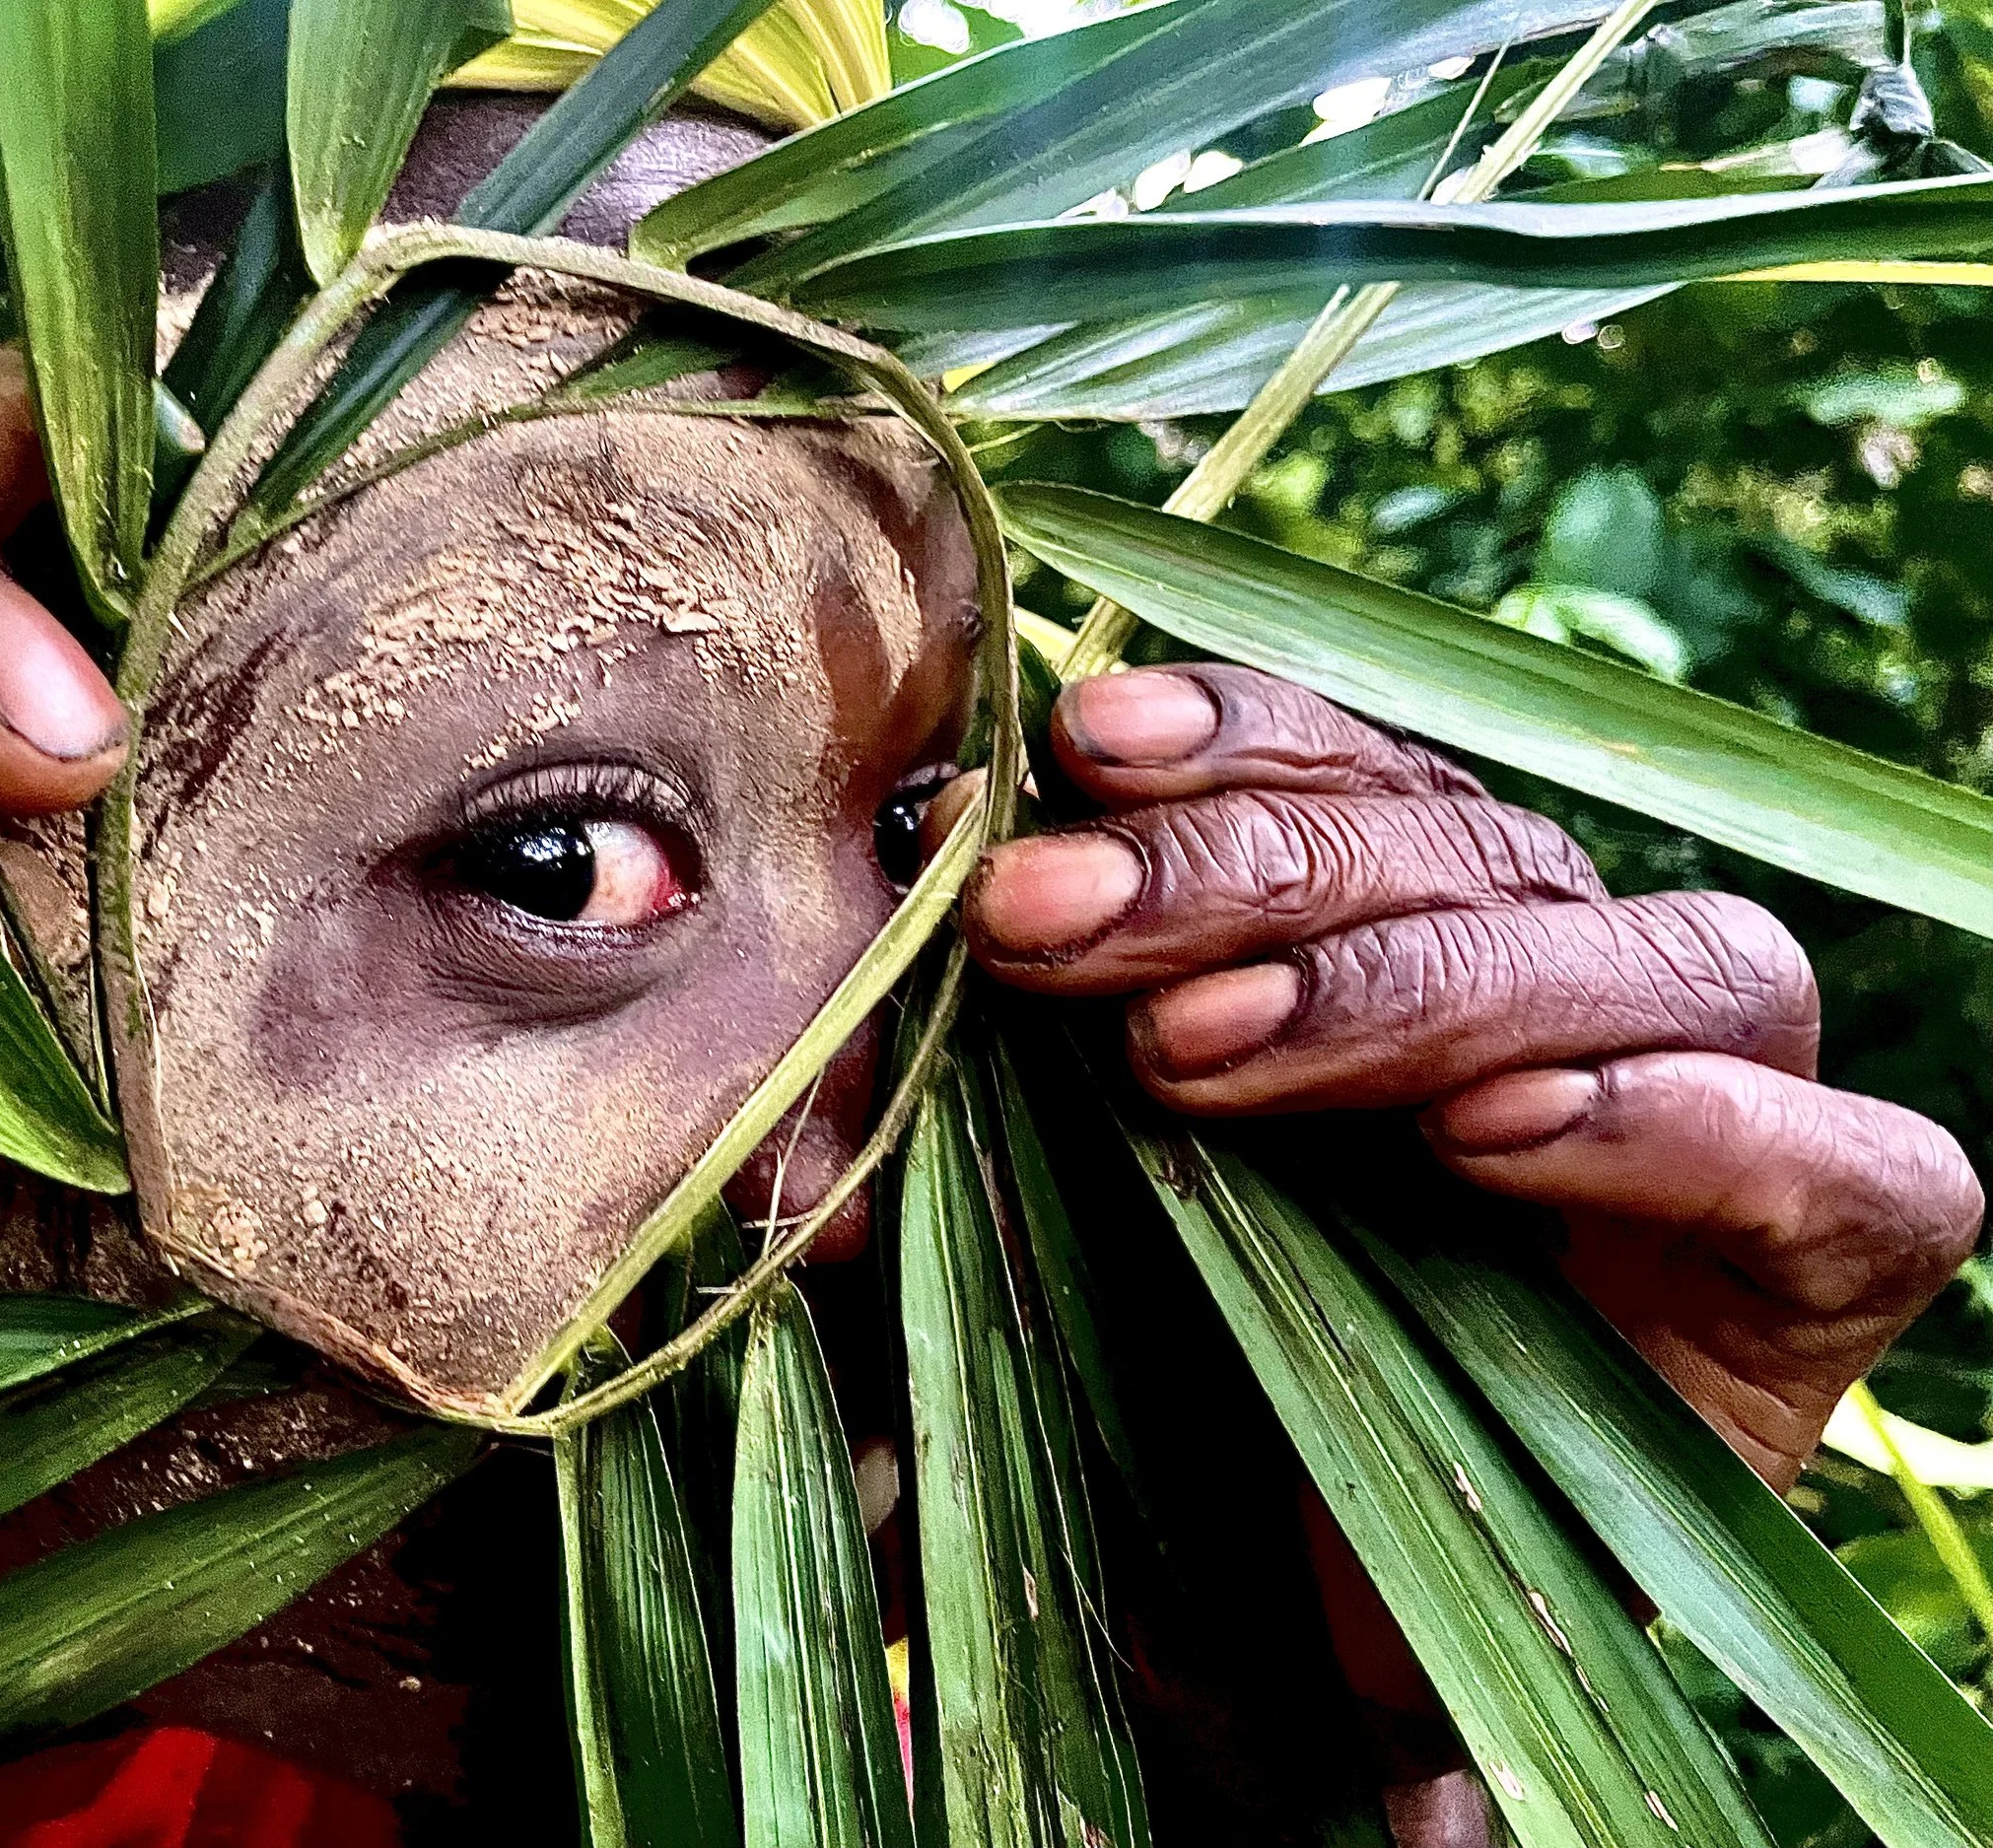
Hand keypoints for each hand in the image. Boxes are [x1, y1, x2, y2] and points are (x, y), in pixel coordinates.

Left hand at [963, 663, 1983, 1488]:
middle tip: (1048, 922)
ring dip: (1405, 986)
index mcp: (1422, 918)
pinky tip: (1493, 1139)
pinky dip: (1672, 1126)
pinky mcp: (1837, 1251)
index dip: (1230, 738)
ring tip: (1196, 1051)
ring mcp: (1732, 1100)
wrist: (1325, 1645)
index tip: (1077, 747)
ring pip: (1646, 956)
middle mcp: (1584, 976)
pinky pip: (1834, 1158)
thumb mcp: (1082, 1194)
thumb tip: (906, 900)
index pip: (1357, 768)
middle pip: (1466, 850)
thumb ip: (1031, 1049)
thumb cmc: (1197, 1386)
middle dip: (1238, 872)